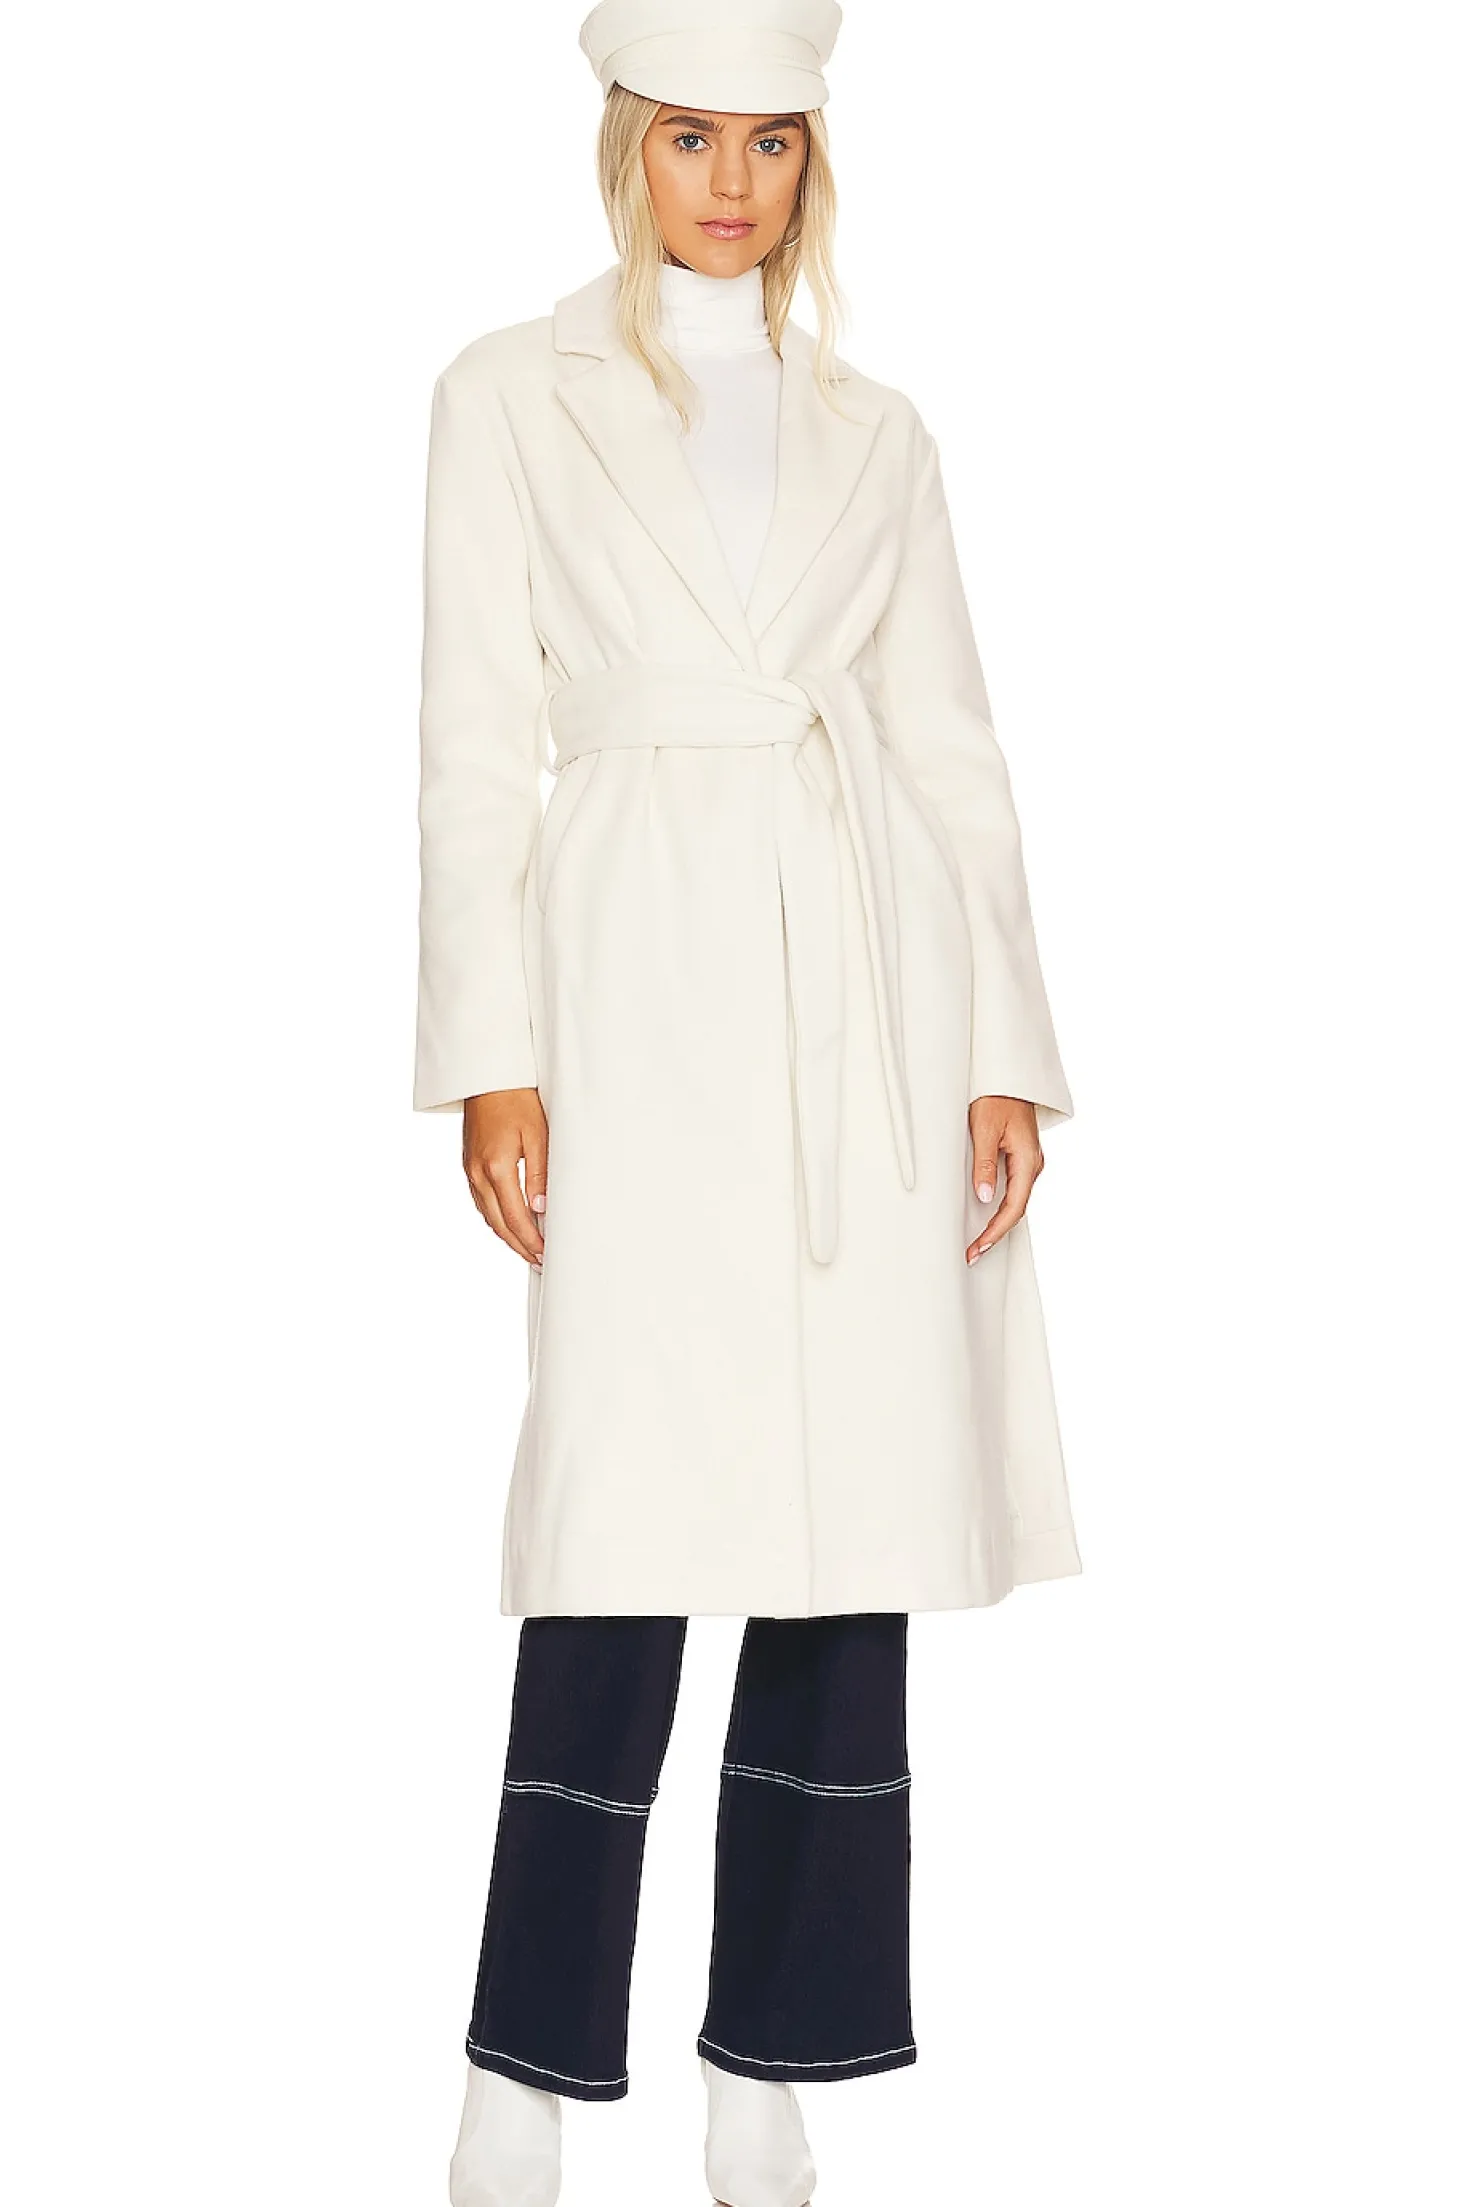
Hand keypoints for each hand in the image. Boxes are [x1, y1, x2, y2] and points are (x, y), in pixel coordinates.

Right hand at [463, 1088, 547, 1265]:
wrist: (487, 1075)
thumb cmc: (517, 1099)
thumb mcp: (538, 1135)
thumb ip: (539, 1174)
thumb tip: (541, 1208)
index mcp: (496, 1167)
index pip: (516, 1218)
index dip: (531, 1240)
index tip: (546, 1254)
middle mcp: (478, 1173)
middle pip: (498, 1223)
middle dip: (519, 1245)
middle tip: (538, 1261)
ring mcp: (470, 1170)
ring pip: (487, 1215)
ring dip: (506, 1235)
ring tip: (526, 1249)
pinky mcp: (468, 1164)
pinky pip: (480, 1201)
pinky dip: (495, 1218)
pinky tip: (508, 1222)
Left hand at [966, 1096, 1042, 1264]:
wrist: (1007, 1074)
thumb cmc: (995, 1096)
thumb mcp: (985, 1129)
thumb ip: (985, 1164)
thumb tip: (984, 1197)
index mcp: (1028, 1159)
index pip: (1014, 1206)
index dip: (996, 1231)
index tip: (978, 1247)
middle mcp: (1033, 1164)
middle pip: (1017, 1208)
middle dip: (996, 1233)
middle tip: (973, 1253)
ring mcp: (1029, 1161)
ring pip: (1016, 1200)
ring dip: (997, 1222)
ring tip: (977, 1241)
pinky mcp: (1021, 1156)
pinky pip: (1013, 1188)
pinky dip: (1000, 1206)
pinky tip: (985, 1215)